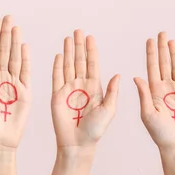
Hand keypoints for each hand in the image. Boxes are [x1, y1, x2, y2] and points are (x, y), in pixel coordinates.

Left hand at [0, 16, 30, 148]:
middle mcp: (0, 78)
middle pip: (4, 51)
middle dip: (5, 33)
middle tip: (8, 17)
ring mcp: (14, 84)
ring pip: (15, 58)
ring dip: (15, 42)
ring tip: (16, 26)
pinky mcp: (26, 91)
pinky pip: (27, 71)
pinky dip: (27, 58)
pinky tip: (25, 46)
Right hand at [51, 30, 118, 148]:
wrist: (78, 143)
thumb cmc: (96, 130)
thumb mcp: (109, 110)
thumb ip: (112, 92)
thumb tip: (118, 74)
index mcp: (95, 87)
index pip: (93, 64)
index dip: (91, 50)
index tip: (90, 37)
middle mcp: (81, 85)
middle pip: (80, 60)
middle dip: (79, 45)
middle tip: (78, 31)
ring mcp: (68, 89)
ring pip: (68, 65)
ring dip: (68, 51)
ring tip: (68, 38)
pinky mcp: (56, 95)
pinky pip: (56, 77)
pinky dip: (57, 66)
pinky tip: (59, 55)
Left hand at [133, 32, 174, 151]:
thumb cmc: (159, 133)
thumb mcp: (147, 114)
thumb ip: (144, 94)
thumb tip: (136, 77)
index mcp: (154, 91)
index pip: (152, 67)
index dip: (151, 54)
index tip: (149, 40)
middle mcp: (166, 88)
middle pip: (164, 64)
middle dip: (163, 48)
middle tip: (162, 33)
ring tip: (172, 41)